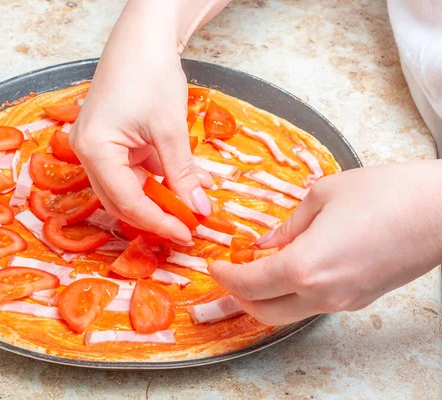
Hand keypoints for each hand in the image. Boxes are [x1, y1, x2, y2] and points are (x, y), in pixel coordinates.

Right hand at [69, 0, 227, 242]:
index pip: (127, 201)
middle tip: (188, 226)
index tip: (186, 233)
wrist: (142, 36)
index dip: (159, 221)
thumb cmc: (149, 72)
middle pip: (122, 199)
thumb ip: (182, 173)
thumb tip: (198, 208)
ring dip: (162, 195)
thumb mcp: (170, 128)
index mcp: (94, 150)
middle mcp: (88, 152)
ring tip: (194, 202)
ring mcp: (98, 146)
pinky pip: (135, 169)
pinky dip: (160, 176)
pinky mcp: (111, 140)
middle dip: (158, 214)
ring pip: (129, 187)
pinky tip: (188, 180)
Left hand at [209, 161, 441, 324]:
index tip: (214, 267)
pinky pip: (313, 305)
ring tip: (256, 271)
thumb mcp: (322, 197)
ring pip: (288, 314)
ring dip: (265, 298)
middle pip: (264, 311)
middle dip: (239, 296)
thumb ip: (287, 226)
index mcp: (304, 267)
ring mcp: (343, 302)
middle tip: (229, 274)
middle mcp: (322, 294)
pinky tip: (290, 269)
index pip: (249, 284)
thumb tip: (265, 243)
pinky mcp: (360, 300)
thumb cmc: (385, 194)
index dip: (225, 277)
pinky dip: (291, 294)